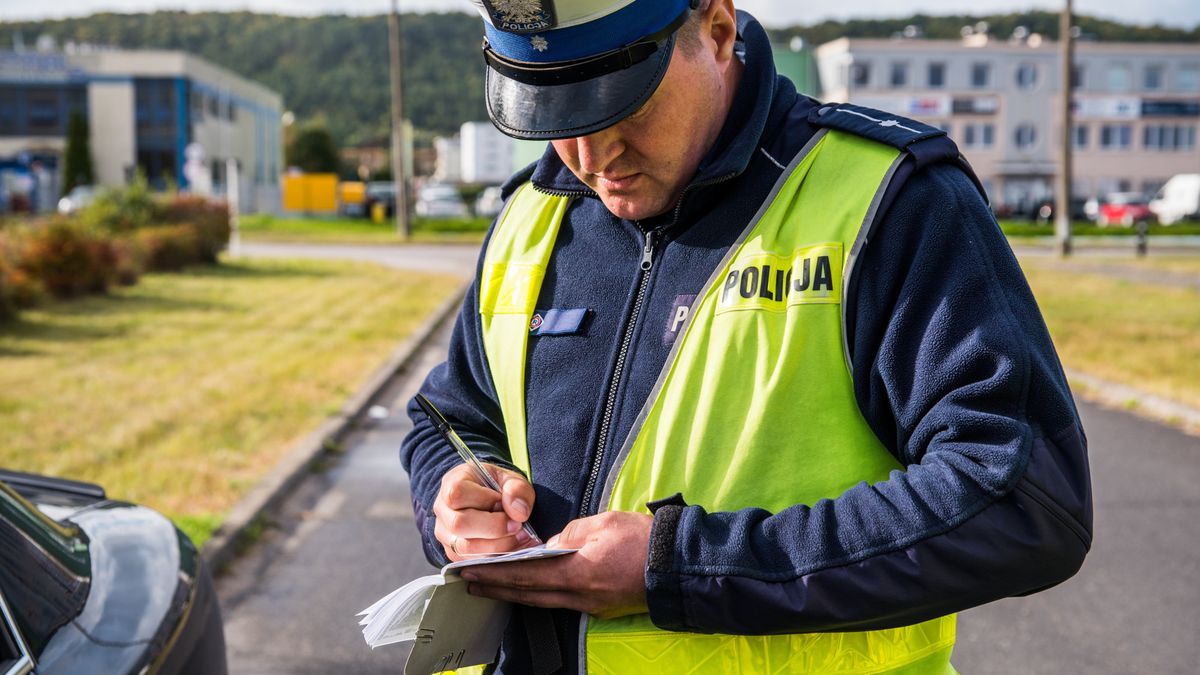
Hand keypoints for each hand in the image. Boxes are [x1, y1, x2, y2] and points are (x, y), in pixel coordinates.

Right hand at [433, 463, 535, 561]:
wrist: (487, 500)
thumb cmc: (496, 487)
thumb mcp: (510, 479)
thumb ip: (517, 489)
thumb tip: (519, 513)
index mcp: (452, 483)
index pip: (457, 494)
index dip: (485, 501)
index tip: (507, 505)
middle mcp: (442, 509)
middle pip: (459, 524)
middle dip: (494, 528)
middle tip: (518, 526)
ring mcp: (444, 533)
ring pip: (464, 547)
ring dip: (497, 545)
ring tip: (518, 537)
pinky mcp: (453, 553)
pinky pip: (470, 561)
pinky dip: (494, 557)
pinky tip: (510, 547)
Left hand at [460, 511, 652, 619]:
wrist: (678, 565)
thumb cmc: (643, 539)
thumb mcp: (603, 523)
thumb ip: (570, 534)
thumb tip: (550, 546)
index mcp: (577, 573)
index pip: (525, 575)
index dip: (494, 574)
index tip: (469, 572)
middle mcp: (580, 596)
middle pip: (528, 594)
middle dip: (496, 588)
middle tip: (468, 584)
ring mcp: (591, 606)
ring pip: (543, 601)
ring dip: (515, 593)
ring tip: (491, 587)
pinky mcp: (601, 607)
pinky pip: (561, 602)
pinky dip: (539, 595)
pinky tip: (529, 588)